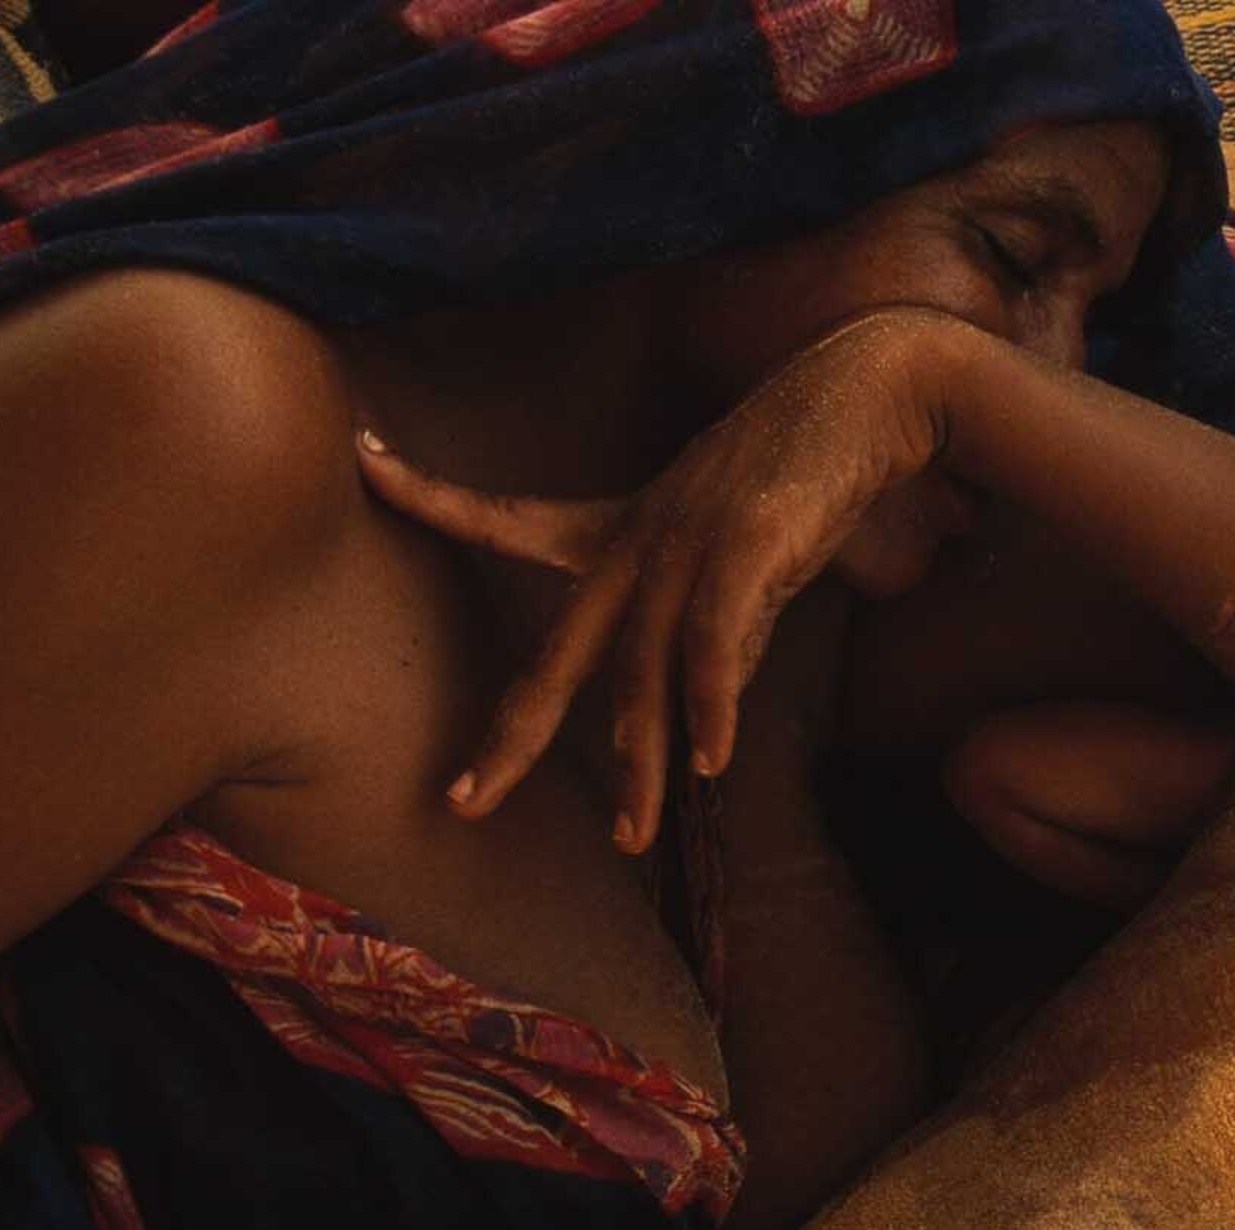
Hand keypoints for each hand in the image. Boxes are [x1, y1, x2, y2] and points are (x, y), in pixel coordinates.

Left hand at [356, 308, 979, 850]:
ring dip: (639, 762)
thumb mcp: (740, 557)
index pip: (507, 515)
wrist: (869, 390)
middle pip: (559, 651)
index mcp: (622, 526)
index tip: (366, 460)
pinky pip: (714, 640)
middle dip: (511, 734)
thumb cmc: (805, 468)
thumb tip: (700, 715)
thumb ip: (713, 632)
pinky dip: (710, 703)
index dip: (433, 494)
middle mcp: (639, 537)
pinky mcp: (747, 542)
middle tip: (465, 802)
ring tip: (632, 833)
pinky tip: (709, 761)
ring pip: (643, 671)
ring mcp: (689, 541)